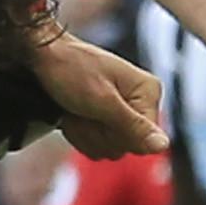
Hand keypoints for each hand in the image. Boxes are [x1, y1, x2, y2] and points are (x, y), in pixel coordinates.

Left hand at [35, 31, 165, 160]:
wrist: (42, 57)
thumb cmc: (70, 69)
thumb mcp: (102, 101)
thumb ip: (133, 126)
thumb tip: (163, 146)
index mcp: (148, 92)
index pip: (145, 139)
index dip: (117, 134)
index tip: (97, 115)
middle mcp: (140, 102)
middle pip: (127, 146)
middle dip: (98, 134)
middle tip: (83, 111)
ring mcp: (121, 111)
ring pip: (110, 147)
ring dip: (86, 134)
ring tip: (76, 111)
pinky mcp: (104, 117)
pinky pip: (97, 144)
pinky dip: (80, 134)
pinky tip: (72, 116)